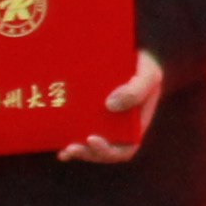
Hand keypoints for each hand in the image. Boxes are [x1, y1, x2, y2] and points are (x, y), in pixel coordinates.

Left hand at [57, 49, 166, 166]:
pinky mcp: (89, 114)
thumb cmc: (144, 65)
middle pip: (105, 152)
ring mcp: (103, 123)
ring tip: (65, 150)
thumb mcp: (148, 74)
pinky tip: (56, 141)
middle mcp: (119, 128)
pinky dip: (68, 139)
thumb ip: (136, 90)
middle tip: (72, 148)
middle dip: (88, 153)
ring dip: (78, 151)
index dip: (108, 151)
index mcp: (135, 125)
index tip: (92, 139)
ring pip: (90, 145)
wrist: (132, 52)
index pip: (125, 149)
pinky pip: (78, 131)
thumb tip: (110, 105)